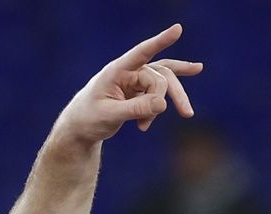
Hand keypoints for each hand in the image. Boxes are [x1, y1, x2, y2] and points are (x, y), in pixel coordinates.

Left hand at [52, 25, 201, 146]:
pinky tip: (190, 81)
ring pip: (164, 82)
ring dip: (170, 100)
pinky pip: (160, 89)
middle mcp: (128, 71)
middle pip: (160, 76)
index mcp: (116, 70)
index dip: (160, 42)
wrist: (80, 126)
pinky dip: (167, 99)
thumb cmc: (89, 118)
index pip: (141, 53)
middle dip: (166, 97)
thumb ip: (135, 109)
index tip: (178, 29)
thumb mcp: (110, 115)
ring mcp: (135, 79)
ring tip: (178, 117)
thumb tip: (163, 104)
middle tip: (164, 120)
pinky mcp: (139, 90)